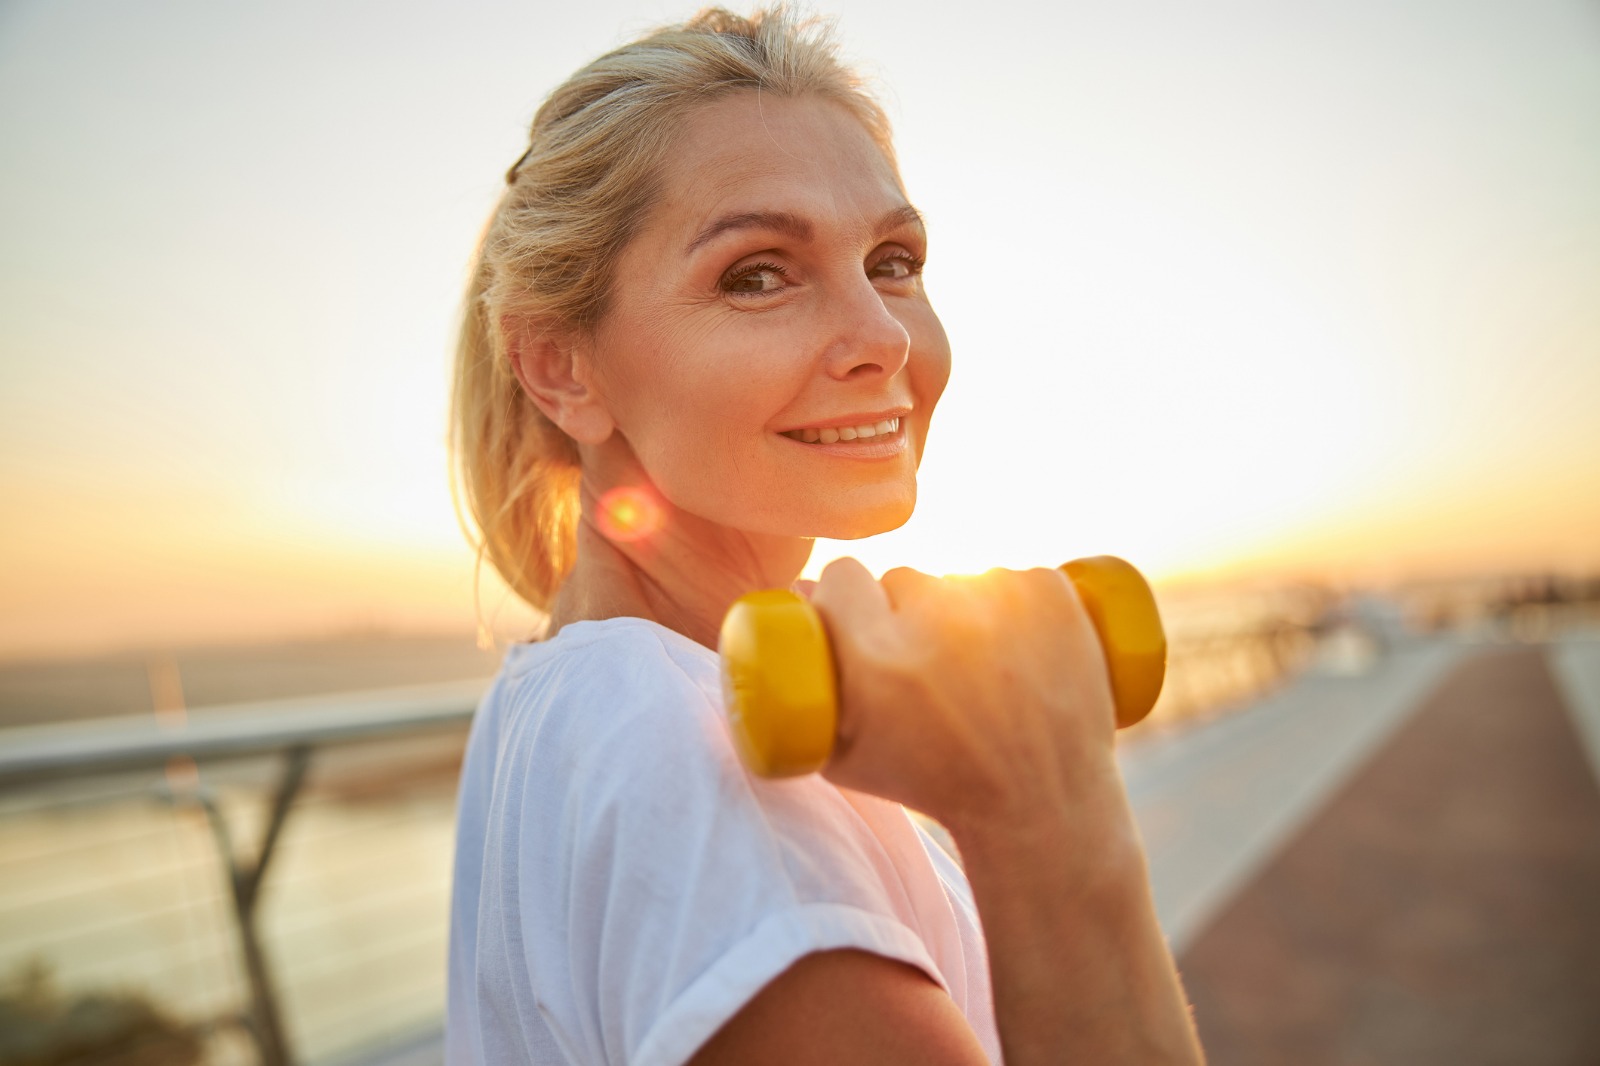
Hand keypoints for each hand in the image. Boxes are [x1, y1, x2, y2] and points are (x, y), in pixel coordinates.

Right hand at [808, 558, 1123, 837]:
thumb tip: (797, 593)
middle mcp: (938, 620)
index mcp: (877, 658)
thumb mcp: (844, 756)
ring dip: (965, 610)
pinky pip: (1019, 576)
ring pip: (961, 577)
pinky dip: (1020, 606)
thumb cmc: (933, 786)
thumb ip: (804, 684)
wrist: (1042, 807)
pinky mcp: (1052, 594)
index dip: (849, 600)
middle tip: (930, 665)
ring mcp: (1001, 601)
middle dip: (908, 613)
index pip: (842, 576)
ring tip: (984, 670)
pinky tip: (1025, 653)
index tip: (865, 625)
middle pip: (903, 578)